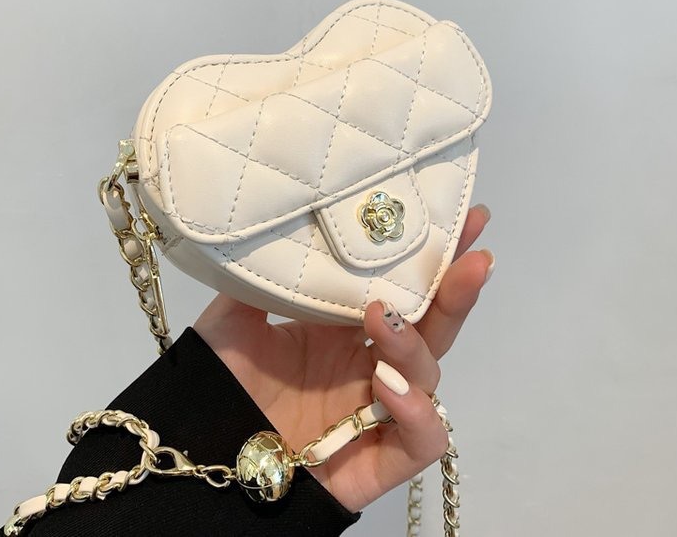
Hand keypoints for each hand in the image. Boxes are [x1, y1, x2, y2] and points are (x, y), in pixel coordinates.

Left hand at [194, 204, 492, 512]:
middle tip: (474, 259)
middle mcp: (369, 365)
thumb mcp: (234, 318)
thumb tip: (287, 226)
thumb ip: (261, 277)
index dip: (434, 259)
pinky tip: (387, 386)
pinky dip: (418, 412)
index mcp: (344, 331)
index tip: (463, 219)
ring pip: (429, 377)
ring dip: (416, 346)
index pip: (401, 291)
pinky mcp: (380, 459)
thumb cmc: (220, 386)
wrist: (202, 455)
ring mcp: (377, 411)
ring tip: (384, 320)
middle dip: (456, 292)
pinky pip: (424, 440)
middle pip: (432, 329)